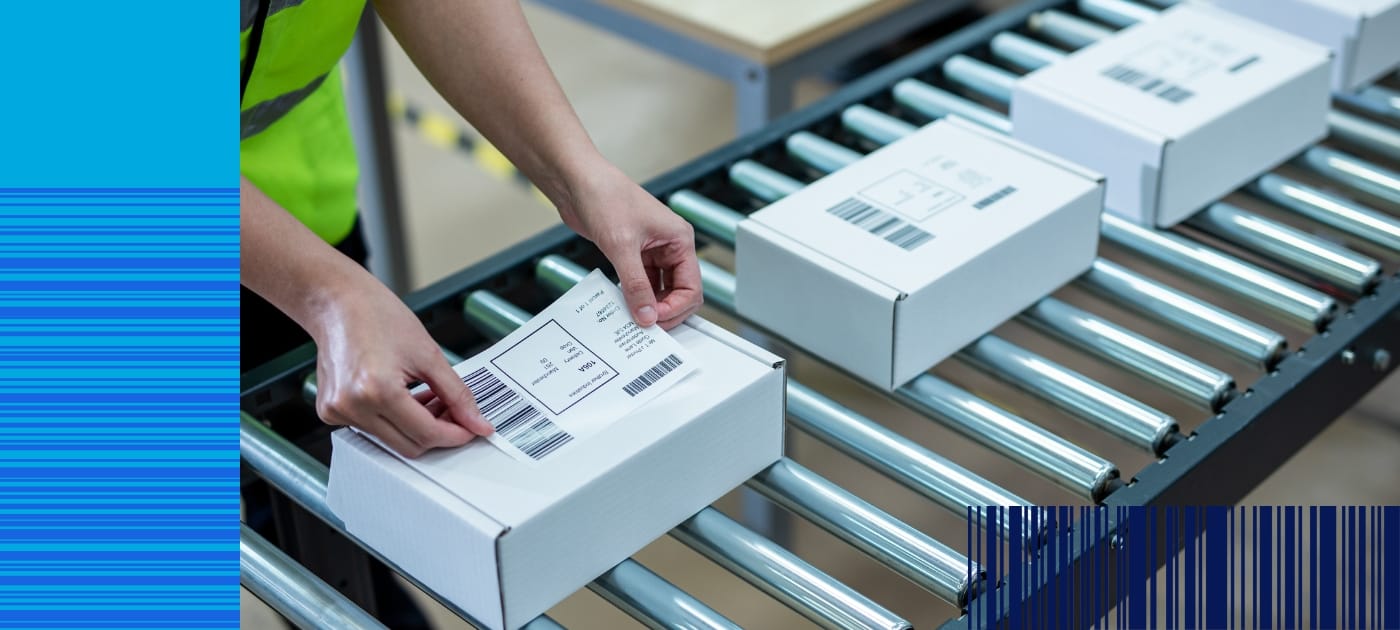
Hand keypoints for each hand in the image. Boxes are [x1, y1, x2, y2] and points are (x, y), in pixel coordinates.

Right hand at [308, 277, 494, 457]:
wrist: (338, 302)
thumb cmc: (377, 316)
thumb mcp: (429, 354)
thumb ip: (457, 394)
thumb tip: (477, 423)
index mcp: (376, 390)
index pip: (426, 434)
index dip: (456, 434)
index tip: (471, 427)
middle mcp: (352, 407)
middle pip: (409, 446)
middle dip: (438, 432)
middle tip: (453, 409)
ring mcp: (337, 412)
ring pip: (392, 440)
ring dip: (417, 426)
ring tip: (428, 396)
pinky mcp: (330, 412)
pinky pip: (373, 430)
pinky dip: (395, 420)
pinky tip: (405, 397)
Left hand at [556, 165, 702, 329]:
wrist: (577, 183)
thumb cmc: (605, 197)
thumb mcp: (622, 246)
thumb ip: (636, 285)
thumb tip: (646, 315)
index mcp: (680, 240)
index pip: (691, 287)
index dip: (675, 308)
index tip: (652, 320)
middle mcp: (670, 246)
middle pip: (680, 292)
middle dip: (665, 310)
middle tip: (644, 324)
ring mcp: (652, 251)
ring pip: (660, 290)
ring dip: (648, 305)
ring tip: (632, 316)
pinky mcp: (633, 255)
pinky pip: (641, 284)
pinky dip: (633, 296)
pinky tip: (622, 303)